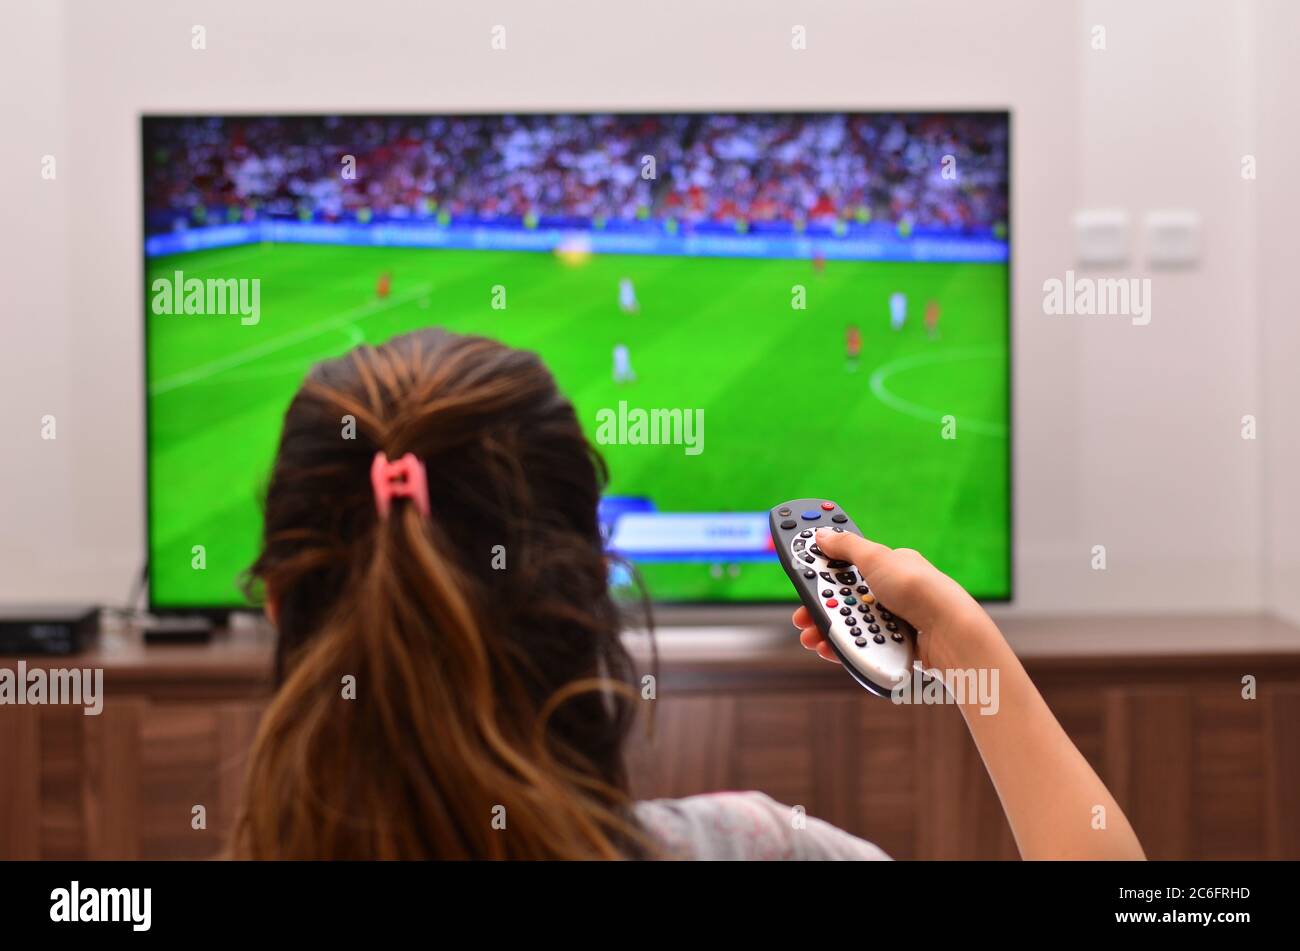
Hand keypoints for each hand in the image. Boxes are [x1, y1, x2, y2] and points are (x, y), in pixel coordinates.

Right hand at [790, 527, 993, 669]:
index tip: (799, 566)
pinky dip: (843, 647)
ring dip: (825, 629)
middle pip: (843, 596)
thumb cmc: (919, 590)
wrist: (949, 632)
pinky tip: (830, 648)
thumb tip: (822, 534)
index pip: (847, 562)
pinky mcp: (893, 644)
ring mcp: (891, 619)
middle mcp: (889, 592)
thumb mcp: (877, 558)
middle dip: (818, 604)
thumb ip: (846, 546)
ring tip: (810, 636)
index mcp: (887, 565)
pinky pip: (860, 644)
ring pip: (848, 623)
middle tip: (800, 613)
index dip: (822, 564)